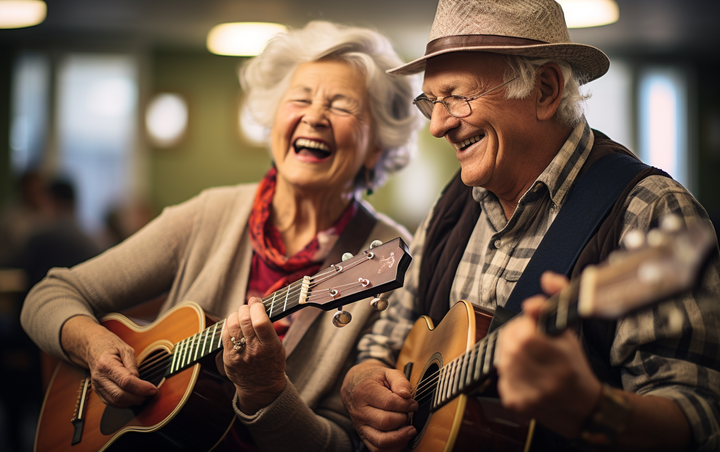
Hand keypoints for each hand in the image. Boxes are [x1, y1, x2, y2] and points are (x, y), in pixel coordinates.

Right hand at [61, 316, 157, 407]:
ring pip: (116, 402)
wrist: (94, 349)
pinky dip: (125, 403)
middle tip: (151, 393)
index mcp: (106, 364)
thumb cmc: (111, 347)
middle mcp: (99, 378)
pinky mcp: (98, 393)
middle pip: (120, 395)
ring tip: (145, 395)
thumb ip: (133, 365)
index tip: (154, 389)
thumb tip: (139, 380)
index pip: (125, 382)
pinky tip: (134, 397)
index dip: (141, 388)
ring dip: (133, 402)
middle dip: (138, 397)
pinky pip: (112, 403)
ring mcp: (97, 387)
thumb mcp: (126, 349)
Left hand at [222, 297, 286, 413]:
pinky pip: (224, 335)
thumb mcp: (278, 346)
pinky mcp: (228, 357)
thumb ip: (268, 329)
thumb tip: (257, 307)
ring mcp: (239, 354)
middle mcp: (254, 350)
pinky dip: (229, 325)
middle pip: (244, 320)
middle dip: (246, 307)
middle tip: (249, 306)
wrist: (261, 387)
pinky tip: (234, 324)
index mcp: (270, 347)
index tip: (256, 301)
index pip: (261, 322)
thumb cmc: (272, 363)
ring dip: (236, 314)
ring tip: (241, 314)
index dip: (257, 307)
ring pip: (232, 325)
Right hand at [341, 359, 417, 451]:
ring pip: (381, 440)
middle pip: (386, 422)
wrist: (353, 386)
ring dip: (400, 436)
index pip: (389, 403)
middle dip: (404, 418)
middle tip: (410, 413)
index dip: (406, 404)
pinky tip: (402, 438)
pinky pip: (377, 449)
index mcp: (365, 392)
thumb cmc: (373, 379)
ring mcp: (360, 426)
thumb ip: (399, 380)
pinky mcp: (363, 436)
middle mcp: (360, 411)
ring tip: (410, 429)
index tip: (413, 404)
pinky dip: (392, 447)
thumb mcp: (387, 372)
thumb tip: (407, 395)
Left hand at [495, 271, 601, 437]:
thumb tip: (547, 277)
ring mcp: (531, 394)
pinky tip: (523, 373)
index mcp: (561, 359)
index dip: (525, 325)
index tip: (532, 325)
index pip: (525, 333)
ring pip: (503, 360)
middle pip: (510, 345)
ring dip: (510, 353)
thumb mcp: (569, 330)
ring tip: (525, 355)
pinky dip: (509, 372)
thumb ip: (558, 299)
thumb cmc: (574, 364)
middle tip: (526, 337)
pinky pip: (501, 378)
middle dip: (514, 337)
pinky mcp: (518, 404)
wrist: (583, 409)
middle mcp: (547, 379)